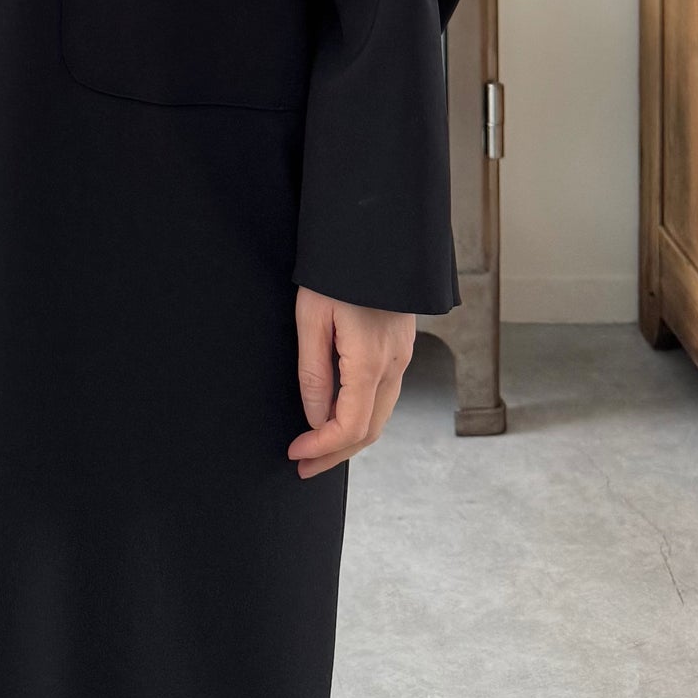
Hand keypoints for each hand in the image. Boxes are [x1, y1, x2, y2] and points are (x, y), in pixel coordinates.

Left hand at [287, 285, 414, 477]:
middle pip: (370, 430)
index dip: (322, 447)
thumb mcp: (311, 317)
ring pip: (380, 414)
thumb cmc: (337, 271)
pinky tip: (337, 416)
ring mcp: (402, 356)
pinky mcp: (400, 347)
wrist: (375, 232)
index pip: (351, 426)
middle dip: (335, 453)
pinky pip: (384, 395)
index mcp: (371, 361)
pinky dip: (362, 415)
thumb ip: (313, 373)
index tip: (295, 452)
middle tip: (303, 465)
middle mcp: (394, 365)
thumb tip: (315, 418)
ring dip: (349, 438)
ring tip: (316, 448)